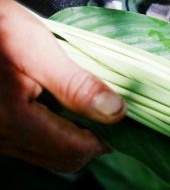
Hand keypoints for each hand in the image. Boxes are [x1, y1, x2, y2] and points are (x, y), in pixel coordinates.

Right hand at [0, 0, 125, 171]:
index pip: (74, 149)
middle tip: (109, 115)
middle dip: (92, 141)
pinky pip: (36, 145)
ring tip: (92, 112)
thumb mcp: (37, 49)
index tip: (120, 121)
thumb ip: (75, 84)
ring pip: (51, 154)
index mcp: (14, 120)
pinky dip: (59, 134)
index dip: (103, 139)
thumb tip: (114, 110)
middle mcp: (2, 137)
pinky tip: (67, 112)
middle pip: (64, 158)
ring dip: (76, 138)